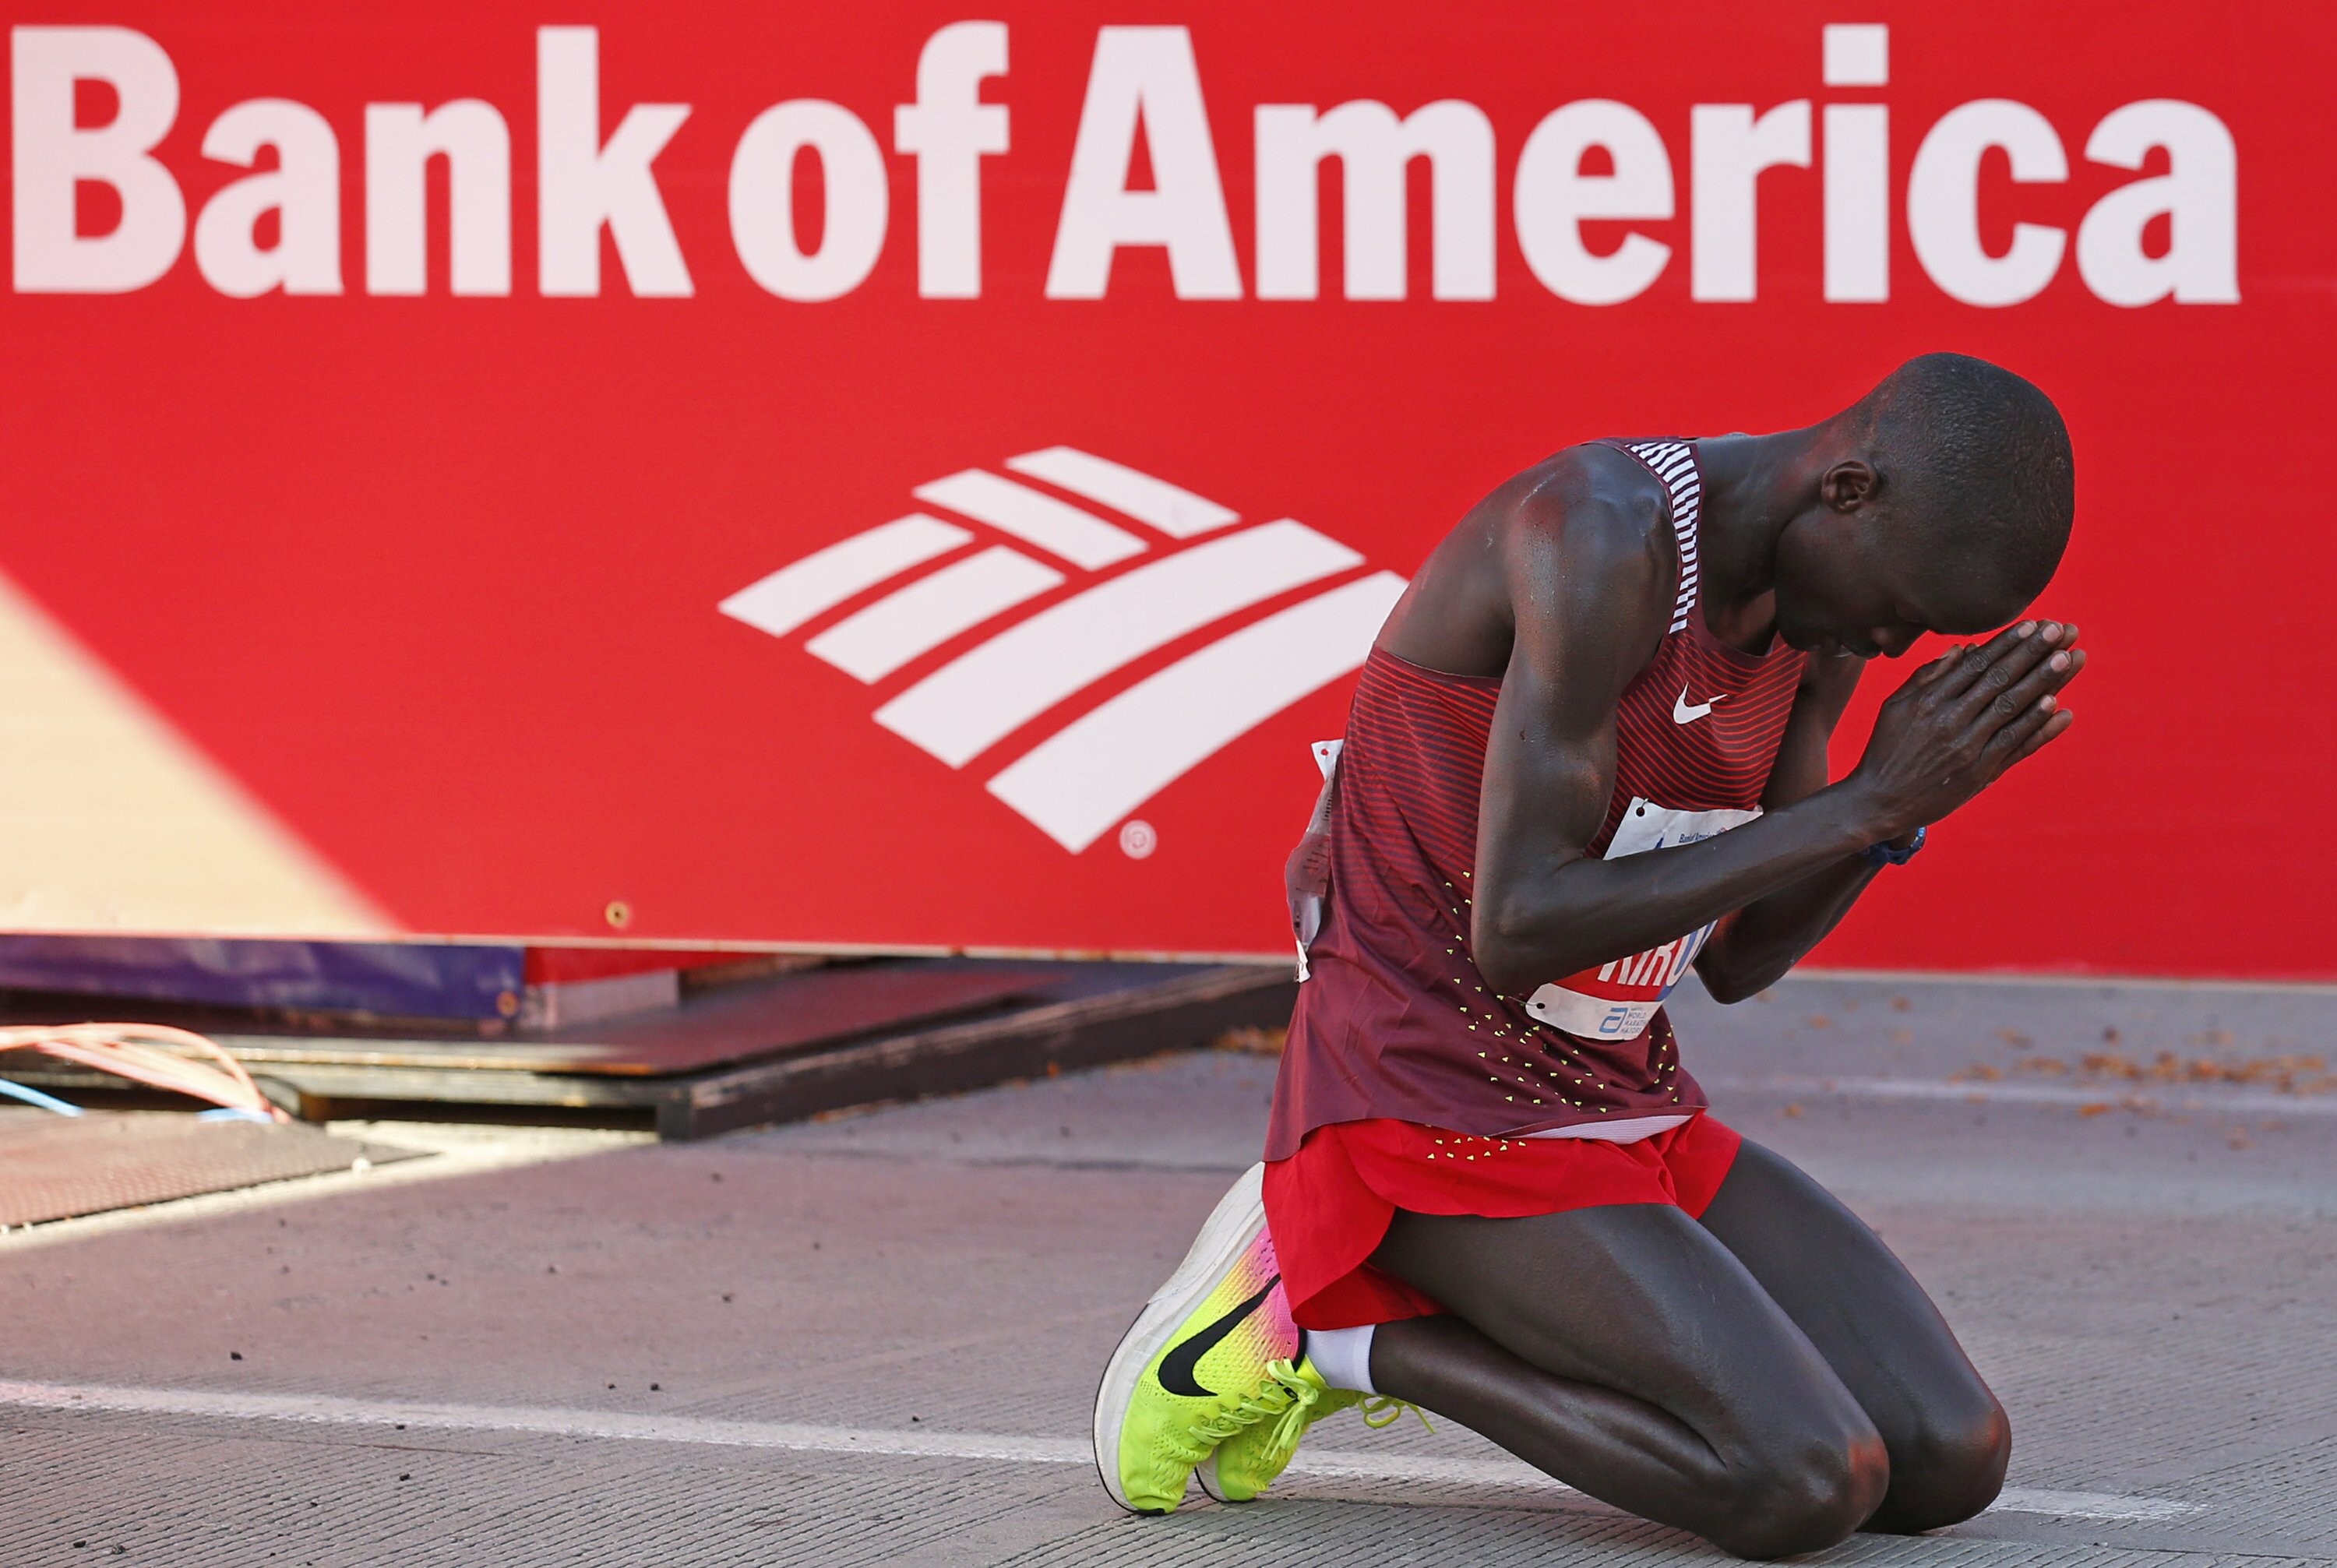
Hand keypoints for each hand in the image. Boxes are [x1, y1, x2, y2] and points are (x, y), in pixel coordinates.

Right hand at [1843, 620, 2084, 839]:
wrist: (1879, 802)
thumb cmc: (1886, 750)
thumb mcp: (1895, 707)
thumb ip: (1926, 677)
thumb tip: (1962, 649)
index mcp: (1929, 700)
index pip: (1976, 665)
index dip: (2007, 643)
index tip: (2032, 624)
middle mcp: (1950, 720)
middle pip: (1999, 680)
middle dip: (2031, 653)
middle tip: (2060, 630)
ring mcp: (1967, 747)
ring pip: (2011, 708)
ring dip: (2043, 682)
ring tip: (2067, 658)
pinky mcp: (1979, 773)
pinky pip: (2014, 745)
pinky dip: (2037, 726)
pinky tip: (2058, 707)